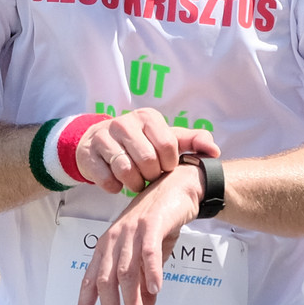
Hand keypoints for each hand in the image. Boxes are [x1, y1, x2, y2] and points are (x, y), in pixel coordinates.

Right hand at [73, 108, 219, 192]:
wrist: (97, 142)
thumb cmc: (139, 142)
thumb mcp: (166, 138)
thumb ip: (193, 142)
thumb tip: (215, 151)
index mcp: (148, 117)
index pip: (167, 146)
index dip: (169, 164)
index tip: (164, 167)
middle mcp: (124, 122)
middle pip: (147, 160)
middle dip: (151, 176)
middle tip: (148, 176)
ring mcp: (104, 137)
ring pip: (126, 171)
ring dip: (134, 184)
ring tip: (135, 181)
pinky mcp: (88, 154)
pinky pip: (107, 180)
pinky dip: (115, 187)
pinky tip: (117, 182)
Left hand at [75, 165, 207, 304]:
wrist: (177, 187)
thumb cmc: (159, 224)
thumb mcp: (149, 257)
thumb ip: (143, 285)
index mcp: (107, 246)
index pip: (91, 278)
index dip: (85, 303)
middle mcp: (114, 239)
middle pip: (106, 280)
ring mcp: (131, 231)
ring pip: (125, 271)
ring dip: (131, 299)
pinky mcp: (151, 224)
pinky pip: (148, 253)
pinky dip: (150, 272)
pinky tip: (155, 290)